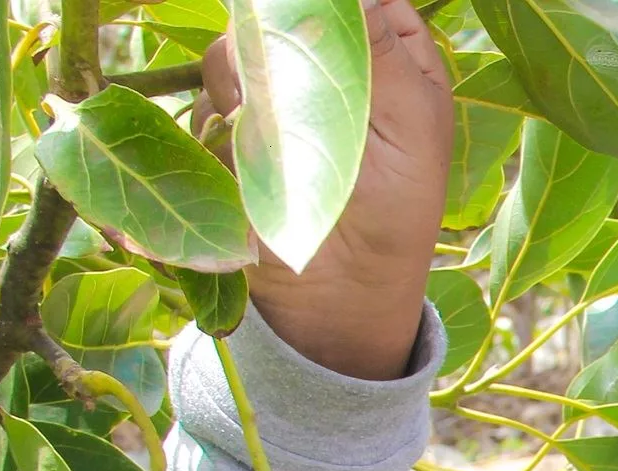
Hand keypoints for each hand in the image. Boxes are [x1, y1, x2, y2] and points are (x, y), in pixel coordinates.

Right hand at [196, 0, 452, 377]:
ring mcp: (273, 93)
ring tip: (278, 133)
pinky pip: (207, 98)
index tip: (322, 21)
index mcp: (388, 57)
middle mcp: (326, 65)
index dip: (338, 5)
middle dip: (282, 34)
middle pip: (281, 9)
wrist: (337, 293)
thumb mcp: (410, 129)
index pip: (361, 0)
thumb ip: (380, 50)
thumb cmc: (394, 216)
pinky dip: (223, 121)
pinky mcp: (230, 128)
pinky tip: (252, 157)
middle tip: (298, 82)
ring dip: (249, 81)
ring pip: (234, 45)